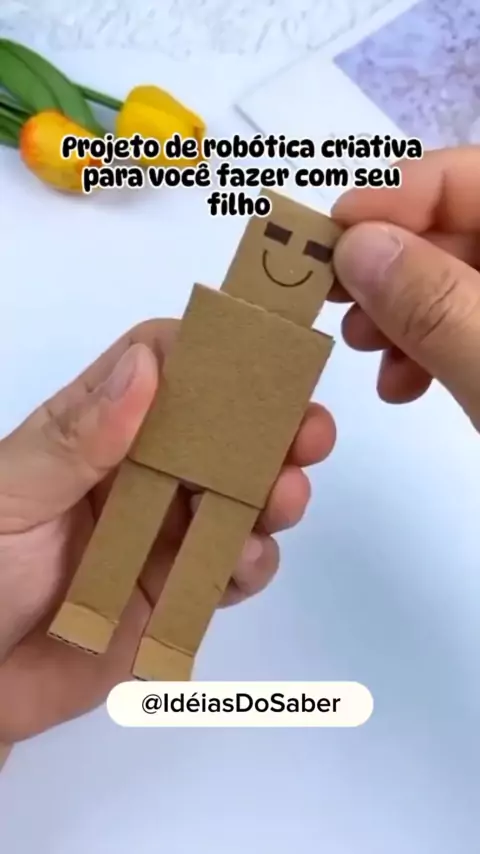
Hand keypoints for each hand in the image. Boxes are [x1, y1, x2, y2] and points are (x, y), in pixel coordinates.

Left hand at [0, 319, 335, 741]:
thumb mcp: (15, 495)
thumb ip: (78, 439)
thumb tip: (147, 365)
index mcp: (92, 433)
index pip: (159, 369)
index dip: (210, 354)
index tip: (261, 353)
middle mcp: (135, 476)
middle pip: (214, 435)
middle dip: (268, 428)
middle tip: (310, 431)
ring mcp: (160, 535)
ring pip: (235, 500)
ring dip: (271, 493)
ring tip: (286, 497)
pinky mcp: (175, 595)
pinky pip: (227, 571)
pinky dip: (249, 562)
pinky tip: (247, 559)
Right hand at [332, 146, 479, 428]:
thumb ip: (432, 302)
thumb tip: (355, 245)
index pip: (470, 176)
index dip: (398, 194)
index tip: (331, 234)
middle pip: (457, 230)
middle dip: (391, 265)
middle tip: (337, 300)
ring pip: (456, 281)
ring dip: (401, 312)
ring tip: (365, 350)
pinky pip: (469, 326)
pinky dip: (430, 348)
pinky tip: (402, 384)